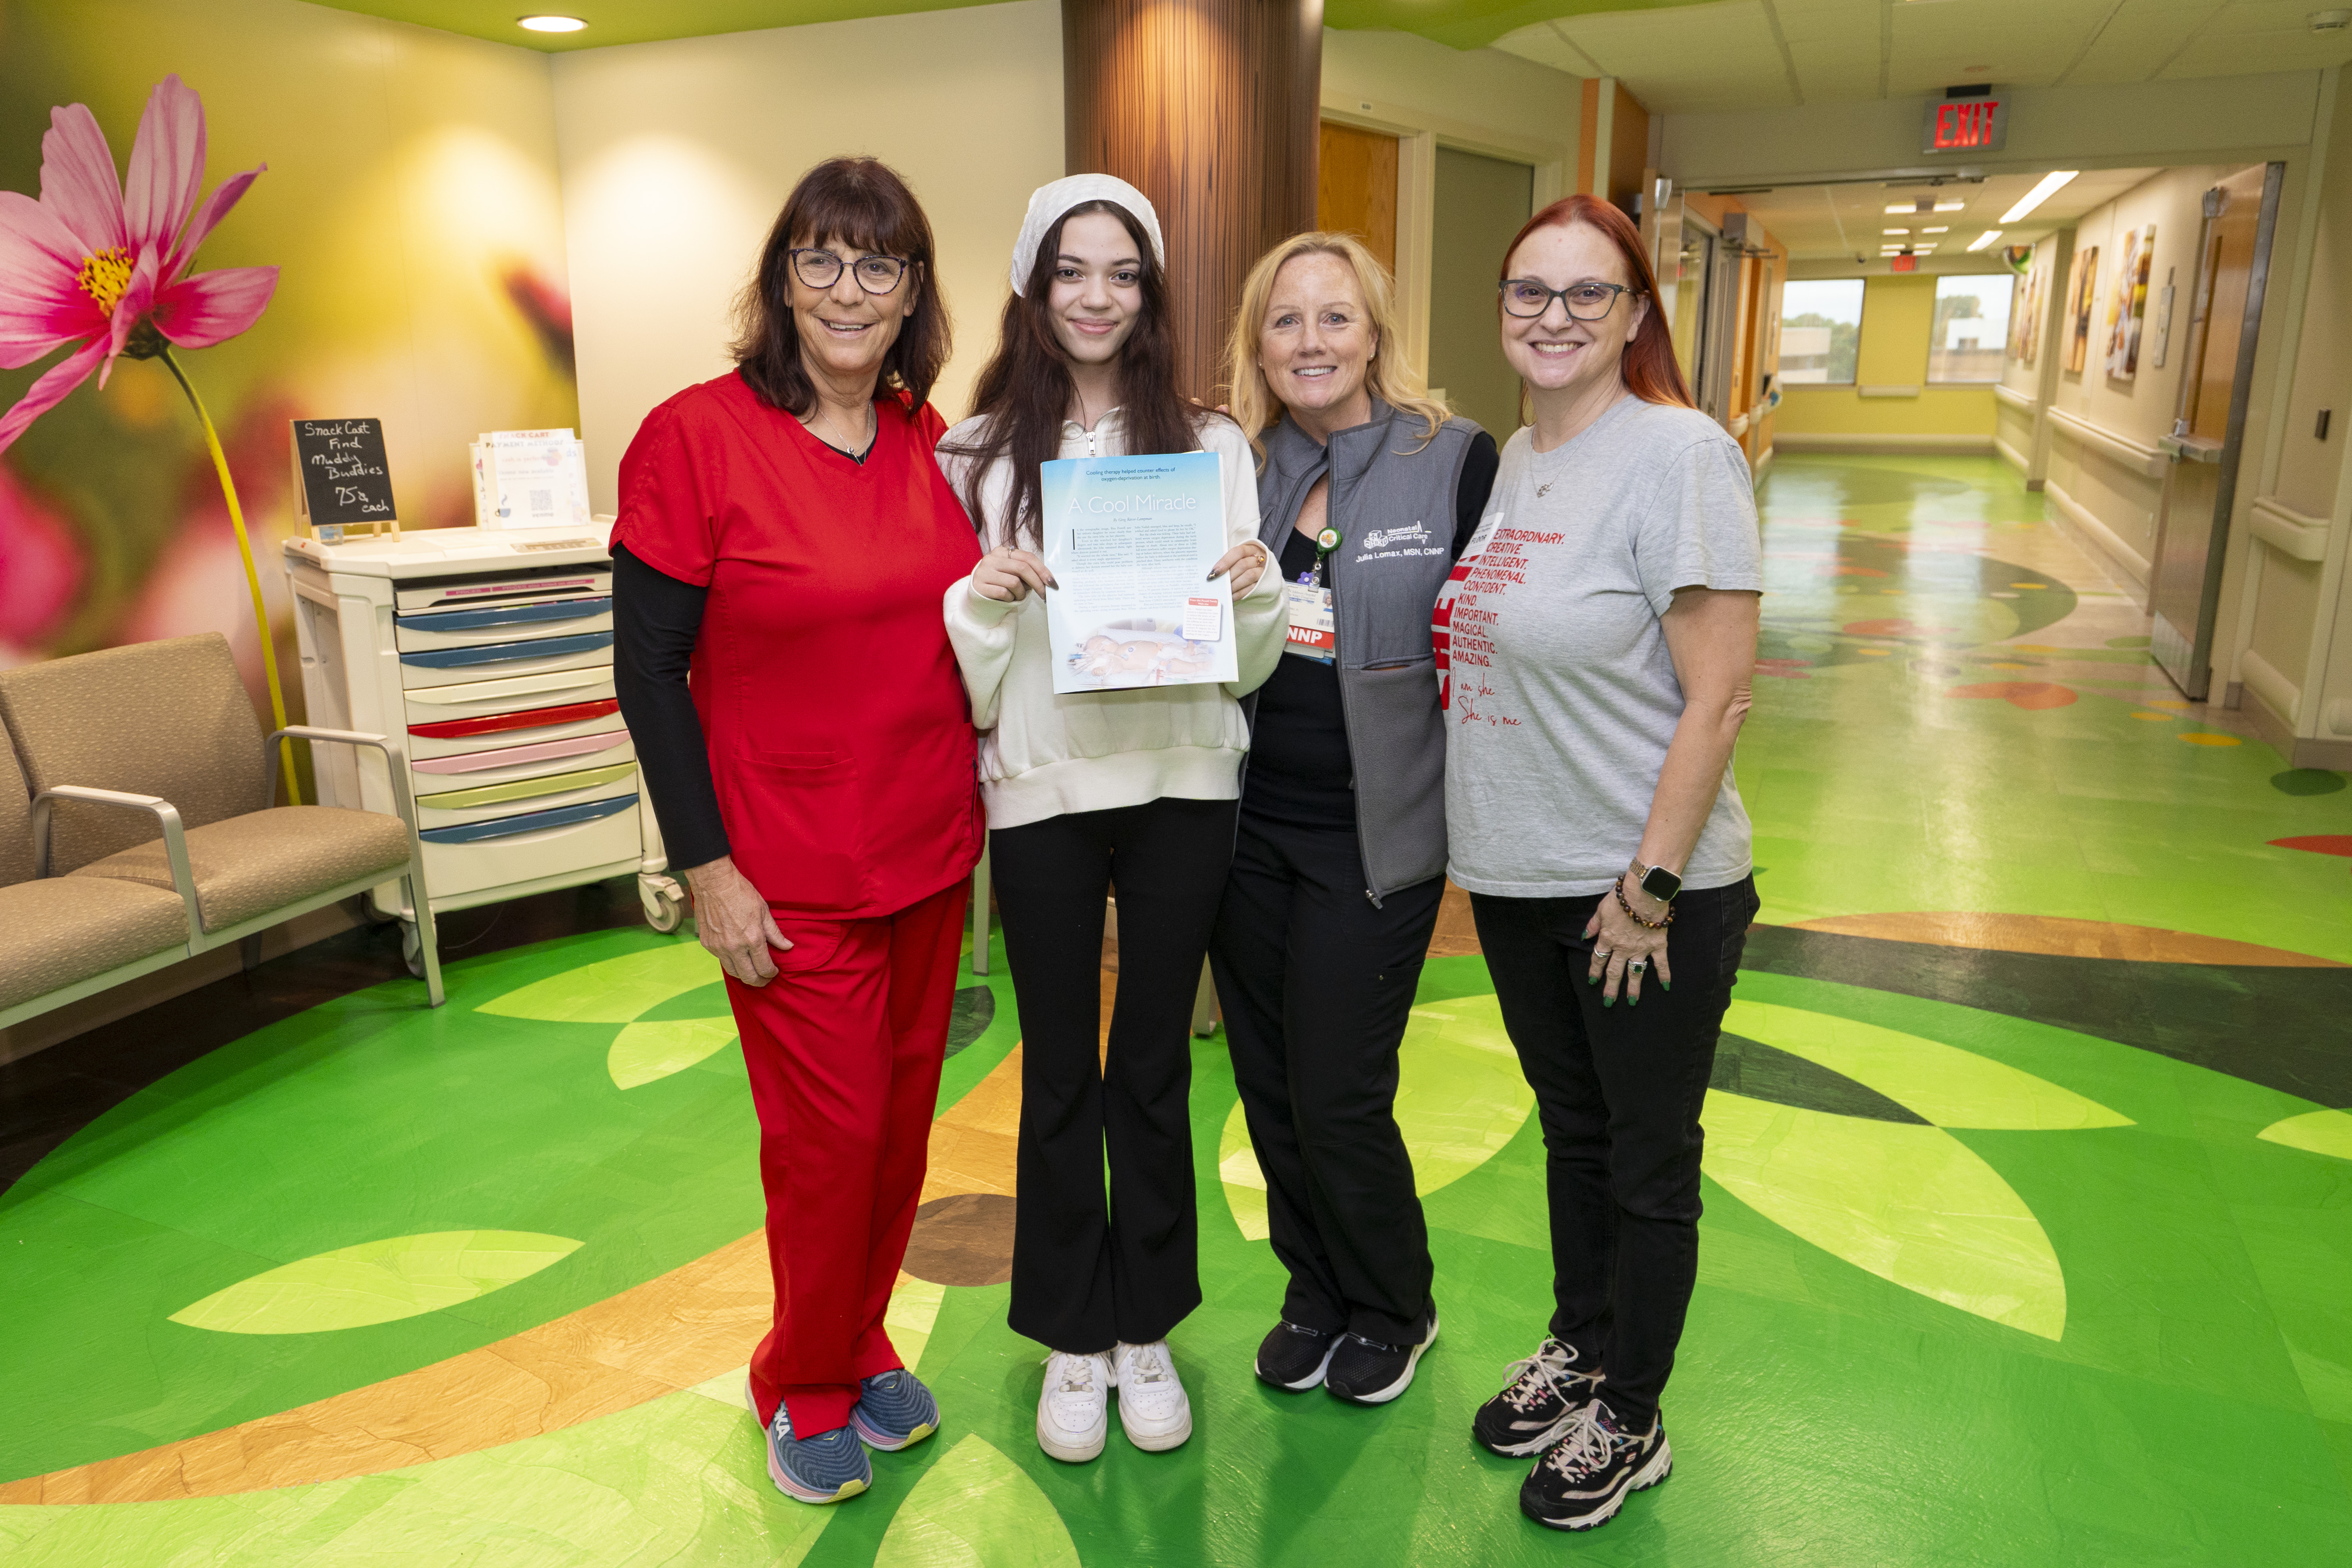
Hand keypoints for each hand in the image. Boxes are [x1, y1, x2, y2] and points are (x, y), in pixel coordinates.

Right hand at [681, 854, 791, 985]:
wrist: (713, 883)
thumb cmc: (740, 893)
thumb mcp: (764, 911)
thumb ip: (775, 933)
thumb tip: (787, 946)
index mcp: (752, 939)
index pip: (764, 968)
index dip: (771, 973)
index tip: (774, 971)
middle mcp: (734, 947)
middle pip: (749, 977)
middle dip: (759, 981)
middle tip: (765, 979)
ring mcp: (719, 947)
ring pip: (733, 972)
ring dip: (744, 975)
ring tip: (752, 971)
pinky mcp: (707, 944)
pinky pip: (721, 960)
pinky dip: (731, 962)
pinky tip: (737, 957)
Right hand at [972, 545, 1055, 602]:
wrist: (979, 598)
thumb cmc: (1000, 585)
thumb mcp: (1012, 574)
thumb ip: (1026, 572)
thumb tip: (1047, 580)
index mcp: (1001, 552)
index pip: (1027, 557)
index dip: (1042, 570)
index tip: (1052, 582)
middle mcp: (991, 559)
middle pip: (1022, 568)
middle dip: (1037, 583)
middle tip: (1044, 594)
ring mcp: (983, 572)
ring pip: (1014, 582)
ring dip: (1021, 593)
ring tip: (1017, 596)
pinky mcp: (979, 586)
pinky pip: (1004, 593)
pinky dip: (1010, 599)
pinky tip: (1007, 599)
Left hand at [1208, 540, 1268, 597]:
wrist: (1264, 571)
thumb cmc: (1247, 564)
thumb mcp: (1240, 559)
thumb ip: (1229, 563)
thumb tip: (1213, 572)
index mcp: (1252, 548)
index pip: (1238, 552)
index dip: (1225, 561)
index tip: (1213, 572)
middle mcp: (1260, 558)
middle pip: (1243, 565)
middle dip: (1228, 576)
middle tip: (1217, 584)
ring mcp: (1264, 571)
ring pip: (1249, 576)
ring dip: (1234, 585)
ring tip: (1224, 590)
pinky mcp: (1264, 584)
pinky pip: (1251, 589)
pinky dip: (1239, 593)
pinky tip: (1230, 596)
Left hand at [1582, 876, 1672, 1005]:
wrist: (1644, 892)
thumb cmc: (1622, 897)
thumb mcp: (1601, 909)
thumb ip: (1593, 924)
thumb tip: (1584, 936)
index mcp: (1607, 938)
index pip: (1598, 959)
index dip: (1595, 971)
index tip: (1593, 982)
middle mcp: (1622, 948)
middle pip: (1615, 971)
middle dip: (1611, 988)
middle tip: (1608, 1002)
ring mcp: (1641, 948)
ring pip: (1635, 972)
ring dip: (1633, 988)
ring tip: (1631, 1001)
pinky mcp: (1657, 945)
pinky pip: (1661, 963)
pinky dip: (1664, 974)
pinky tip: (1665, 986)